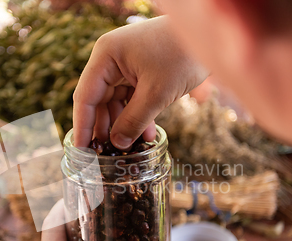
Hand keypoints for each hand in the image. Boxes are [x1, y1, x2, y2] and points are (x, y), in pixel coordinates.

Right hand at [73, 15, 207, 148]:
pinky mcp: (141, 70)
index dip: (82, 126)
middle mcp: (111, 58)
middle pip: (99, 100)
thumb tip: (118, 144)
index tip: (80, 151)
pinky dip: (138, 115)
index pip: (85, 97)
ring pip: (116, 101)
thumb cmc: (183, 54)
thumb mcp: (156, 93)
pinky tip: (147, 135)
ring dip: (124, 124)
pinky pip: (132, 97)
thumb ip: (134, 121)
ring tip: (131, 148)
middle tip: (106, 155)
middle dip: (106, 128)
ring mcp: (126, 64)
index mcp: (106, 56)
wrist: (211, 35)